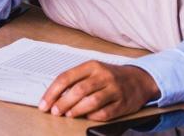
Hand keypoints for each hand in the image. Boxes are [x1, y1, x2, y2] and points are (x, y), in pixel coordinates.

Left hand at [39, 61, 159, 121]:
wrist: (139, 79)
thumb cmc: (109, 76)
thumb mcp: (92, 71)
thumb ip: (75, 80)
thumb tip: (54, 96)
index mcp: (91, 66)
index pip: (66, 77)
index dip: (52, 92)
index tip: (44, 103)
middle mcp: (103, 76)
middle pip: (78, 90)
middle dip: (62, 102)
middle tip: (54, 111)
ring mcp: (114, 90)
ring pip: (92, 101)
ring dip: (76, 110)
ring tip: (68, 114)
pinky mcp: (123, 104)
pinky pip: (105, 113)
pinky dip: (93, 116)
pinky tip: (86, 117)